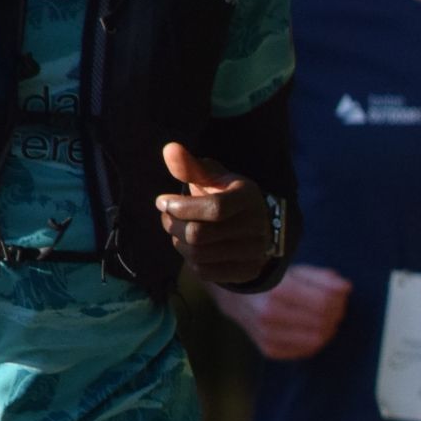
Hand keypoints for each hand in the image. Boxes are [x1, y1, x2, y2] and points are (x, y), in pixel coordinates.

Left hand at [155, 142, 272, 283]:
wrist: (255, 224)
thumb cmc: (225, 195)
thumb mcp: (212, 178)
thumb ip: (191, 166)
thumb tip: (170, 148)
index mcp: (248, 198)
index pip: (215, 208)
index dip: (181, 207)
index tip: (163, 201)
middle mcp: (257, 226)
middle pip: (199, 235)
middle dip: (173, 225)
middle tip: (167, 216)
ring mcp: (255, 252)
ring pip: (198, 255)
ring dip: (178, 242)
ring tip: (177, 230)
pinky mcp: (247, 271)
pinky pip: (205, 272)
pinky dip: (190, 260)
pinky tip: (192, 247)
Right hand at [215, 263, 349, 359]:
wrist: (234, 296)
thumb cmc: (271, 280)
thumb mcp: (295, 270)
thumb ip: (322, 278)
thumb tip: (346, 288)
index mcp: (278, 291)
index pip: (324, 303)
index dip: (339, 300)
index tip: (340, 296)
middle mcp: (270, 315)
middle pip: (322, 322)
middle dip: (336, 314)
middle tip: (336, 307)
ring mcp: (267, 334)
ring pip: (316, 340)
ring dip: (328, 330)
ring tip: (326, 318)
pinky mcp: (268, 349)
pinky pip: (304, 352)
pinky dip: (315, 342)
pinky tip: (313, 330)